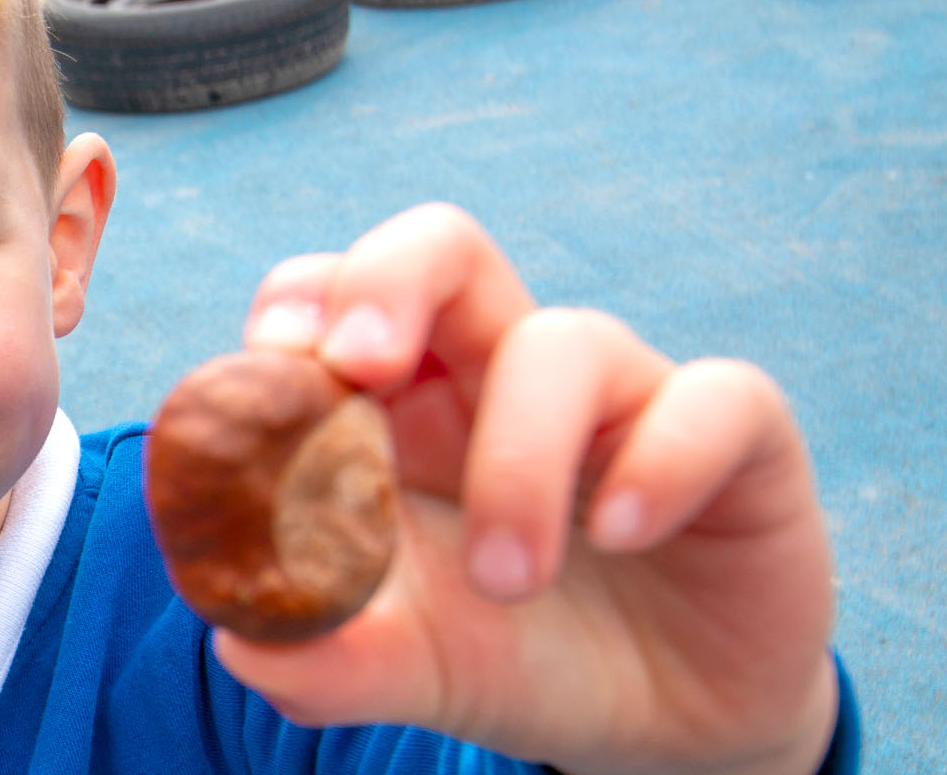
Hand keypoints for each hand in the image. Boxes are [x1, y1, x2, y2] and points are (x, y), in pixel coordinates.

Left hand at [217, 204, 837, 774]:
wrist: (663, 728)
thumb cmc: (514, 656)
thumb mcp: (411, 667)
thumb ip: (327, 656)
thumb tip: (240, 641)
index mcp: (404, 404)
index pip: (335, 297)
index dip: (297, 306)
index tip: (272, 369)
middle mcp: (503, 373)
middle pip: (441, 249)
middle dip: (387, 280)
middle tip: (357, 365)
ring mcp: (621, 395)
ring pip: (565, 342)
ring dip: (518, 463)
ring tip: (505, 584)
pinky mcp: (735, 440)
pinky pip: (715, 400)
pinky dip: (661, 462)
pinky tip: (624, 537)